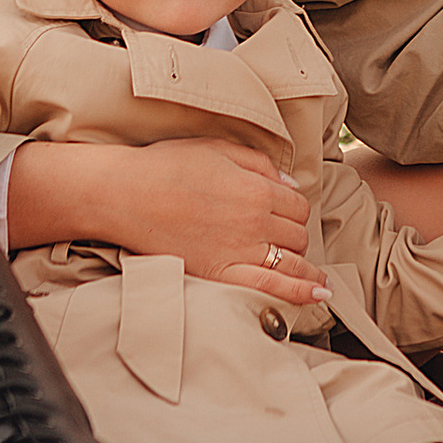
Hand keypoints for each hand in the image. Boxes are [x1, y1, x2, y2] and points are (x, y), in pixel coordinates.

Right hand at [110, 134, 326, 304]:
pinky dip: (300, 292)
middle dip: (294, 234)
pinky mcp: (220, 275)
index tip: (283, 211)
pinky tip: (318, 294)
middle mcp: (255, 222)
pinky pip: (271, 288)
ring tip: (317, 276)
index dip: (293, 207)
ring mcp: (239, 252)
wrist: (124, 194)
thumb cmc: (167, 166)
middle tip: (281, 235)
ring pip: (292, 261)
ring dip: (306, 266)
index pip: (297, 204)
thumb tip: (290, 183)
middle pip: (297, 234)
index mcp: (257, 189)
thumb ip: (259, 163)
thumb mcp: (218, 148)